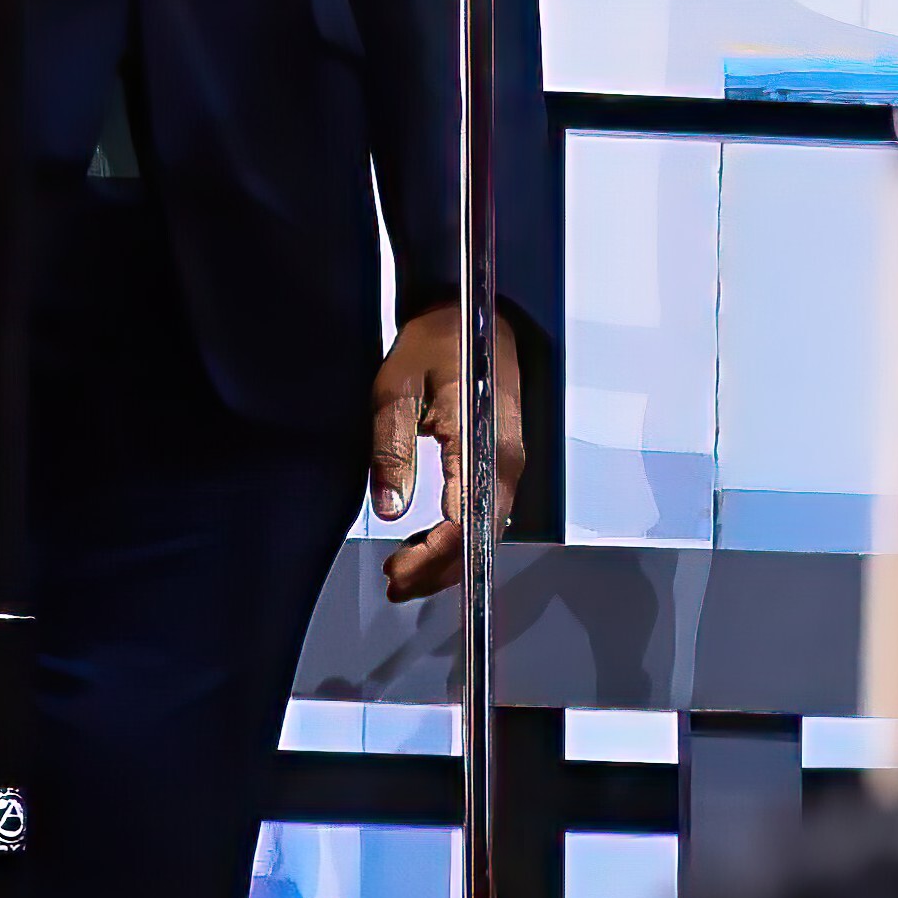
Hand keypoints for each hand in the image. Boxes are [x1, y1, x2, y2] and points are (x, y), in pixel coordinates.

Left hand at [367, 301, 526, 605]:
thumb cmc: (437, 342)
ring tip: (404, 571)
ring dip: (448, 558)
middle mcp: (507, 461)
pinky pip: (486, 512)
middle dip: (439, 569)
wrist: (477, 314)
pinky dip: (458, 537)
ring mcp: (509, 462)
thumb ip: (391, 447)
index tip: (397, 570)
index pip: (465, 521)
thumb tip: (388, 508)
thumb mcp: (397, 387)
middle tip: (394, 583)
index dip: (433, 556)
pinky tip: (426, 542)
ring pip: (487, 529)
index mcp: (484, 444)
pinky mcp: (501, 461)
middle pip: (482, 536)